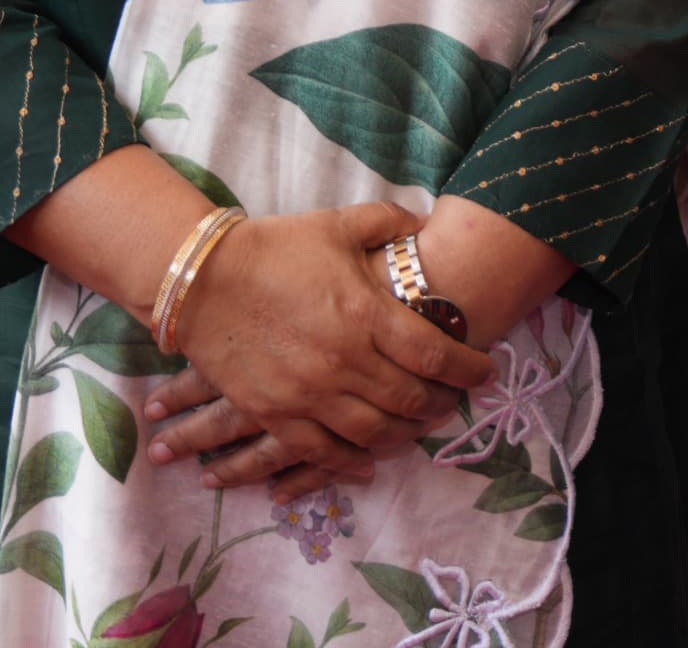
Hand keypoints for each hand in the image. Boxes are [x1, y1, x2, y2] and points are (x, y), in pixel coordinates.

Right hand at [141, 202, 492, 490]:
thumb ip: (388, 224)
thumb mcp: (338, 225)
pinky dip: (349, 463)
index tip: (486, 372)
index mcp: (367, 314)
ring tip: (419, 426)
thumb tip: (423, 225)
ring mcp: (309, 393)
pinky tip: (368, 464)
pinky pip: (320, 452)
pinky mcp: (275, 413)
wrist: (201, 279)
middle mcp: (345, 361)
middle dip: (440, 403)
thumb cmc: (274, 248)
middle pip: (410, 398)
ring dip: (404, 434)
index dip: (468, 369)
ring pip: (373, 430)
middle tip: (452, 400)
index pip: (436, 353)